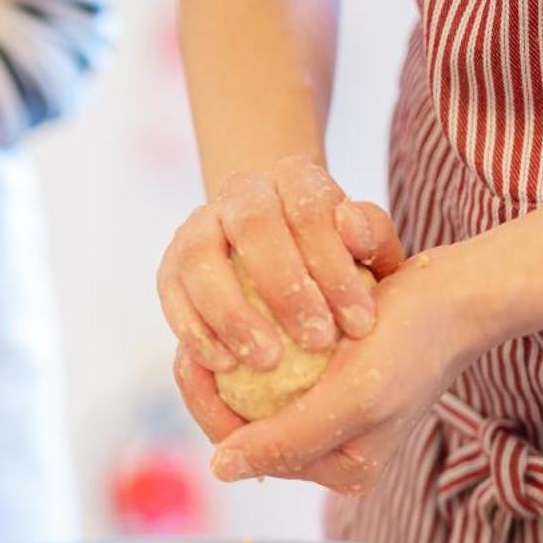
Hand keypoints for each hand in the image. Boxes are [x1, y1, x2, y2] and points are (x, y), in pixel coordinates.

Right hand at [157, 154, 404, 373]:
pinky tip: (224, 365)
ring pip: (199, 258)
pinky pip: (172, 294)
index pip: (309, 208)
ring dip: (231, 312)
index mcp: (293, 177)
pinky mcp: (171, 268)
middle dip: (285, 287)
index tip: (360, 324)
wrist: (283, 268)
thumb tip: (348, 223)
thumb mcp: (371, 252)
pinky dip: (195, 330)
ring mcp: (198, 226)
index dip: (334, 266)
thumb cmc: (338, 266)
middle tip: (317, 341)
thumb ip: (371, 237)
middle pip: (252, 225)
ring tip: (266, 361)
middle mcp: (241, 192)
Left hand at [202, 243, 499, 495]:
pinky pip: (280, 371)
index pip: (248, 452)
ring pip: (260, 397)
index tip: (188, 358)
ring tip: (208, 328)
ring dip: (232, 365)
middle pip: (249, 427)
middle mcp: (336, 450)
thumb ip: (287, 440)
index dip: (207, 409)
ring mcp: (336, 415)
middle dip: (216, 388)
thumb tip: (220, 469)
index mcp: (340, 468)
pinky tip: (238, 316)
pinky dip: (259, 347)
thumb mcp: (351, 397)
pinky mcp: (337, 379)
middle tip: (190, 341)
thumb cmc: (412, 343)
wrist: (459, 294)